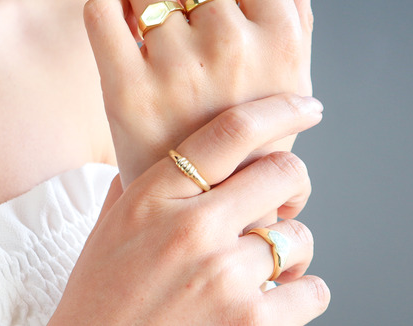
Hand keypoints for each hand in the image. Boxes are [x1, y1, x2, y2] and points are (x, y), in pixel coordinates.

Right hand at [51, 94, 328, 325]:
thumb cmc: (99, 300)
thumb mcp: (107, 229)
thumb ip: (140, 183)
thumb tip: (164, 151)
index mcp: (153, 197)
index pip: (231, 131)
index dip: (280, 110)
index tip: (307, 108)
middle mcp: (191, 228)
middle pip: (282, 174)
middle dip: (292, 185)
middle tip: (283, 204)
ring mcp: (223, 277)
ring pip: (300, 236)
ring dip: (290, 250)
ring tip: (264, 269)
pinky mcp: (250, 323)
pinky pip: (313, 291)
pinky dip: (300, 294)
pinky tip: (273, 301)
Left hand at [84, 0, 317, 185]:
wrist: (204, 206)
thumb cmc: (249, 141)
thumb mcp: (288, 82)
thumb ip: (297, 17)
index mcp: (278, 39)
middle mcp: (231, 47)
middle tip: (180, 9)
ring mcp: (178, 68)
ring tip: (153, 35)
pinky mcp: (127, 90)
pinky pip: (100, 10)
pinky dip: (106, 15)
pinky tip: (122, 39)